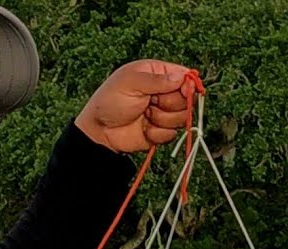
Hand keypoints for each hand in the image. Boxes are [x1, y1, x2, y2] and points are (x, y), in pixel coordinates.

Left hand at [75, 59, 199, 152]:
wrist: (99, 131)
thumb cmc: (109, 101)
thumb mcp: (131, 83)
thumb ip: (158, 80)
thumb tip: (183, 77)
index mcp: (157, 74)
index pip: (184, 76)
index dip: (188, 85)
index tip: (184, 91)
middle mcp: (163, 92)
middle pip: (187, 99)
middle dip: (170, 103)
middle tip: (150, 103)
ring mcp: (163, 112)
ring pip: (182, 118)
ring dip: (162, 119)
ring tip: (144, 115)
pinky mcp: (161, 131)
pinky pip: (172, 134)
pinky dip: (157, 133)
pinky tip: (144, 129)